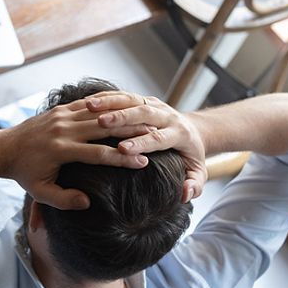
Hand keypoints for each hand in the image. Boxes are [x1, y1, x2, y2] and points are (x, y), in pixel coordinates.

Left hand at [1, 98, 150, 209]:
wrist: (5, 149)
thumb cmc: (24, 174)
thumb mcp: (40, 193)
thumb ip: (64, 200)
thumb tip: (88, 202)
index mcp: (60, 150)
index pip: (99, 154)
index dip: (122, 159)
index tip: (143, 164)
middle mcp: (63, 130)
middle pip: (104, 130)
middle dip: (131, 134)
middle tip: (155, 139)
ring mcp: (61, 116)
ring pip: (99, 115)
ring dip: (122, 119)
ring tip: (145, 123)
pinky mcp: (61, 109)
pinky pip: (88, 105)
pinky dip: (107, 108)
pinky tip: (124, 110)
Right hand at [86, 91, 206, 202]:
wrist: (194, 132)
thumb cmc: (191, 158)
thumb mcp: (198, 174)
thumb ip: (194, 186)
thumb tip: (184, 192)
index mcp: (180, 134)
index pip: (159, 138)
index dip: (141, 142)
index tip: (123, 148)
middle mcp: (168, 115)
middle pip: (144, 113)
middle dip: (122, 117)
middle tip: (101, 123)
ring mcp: (156, 104)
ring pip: (132, 99)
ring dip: (110, 102)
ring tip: (90, 107)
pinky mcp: (145, 100)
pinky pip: (125, 95)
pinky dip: (107, 97)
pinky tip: (89, 102)